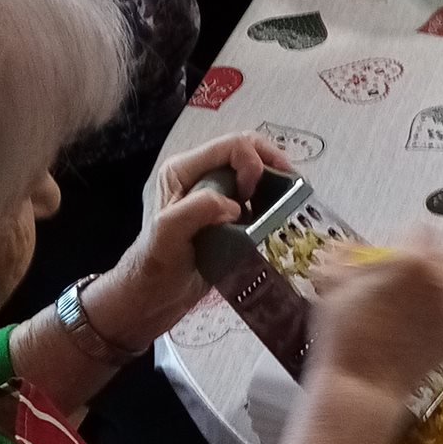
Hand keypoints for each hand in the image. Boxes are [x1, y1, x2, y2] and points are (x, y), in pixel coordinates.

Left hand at [87, 132, 287, 349]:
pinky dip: (273, 203)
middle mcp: (201, 175)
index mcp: (184, 169)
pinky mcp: (228, 214)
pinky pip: (258, 197)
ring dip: (275, 184)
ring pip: (256, 172)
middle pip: (248, 150)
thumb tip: (236, 206)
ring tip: (289, 204)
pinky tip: (279, 219)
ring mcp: (215, 194)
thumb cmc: (155, 265)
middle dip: (272, 165)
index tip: (252, 195)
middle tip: (287, 192)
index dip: (252, 162)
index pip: (232, 145)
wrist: (153, 298)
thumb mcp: (168, 232)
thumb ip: (197, 208)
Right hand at [307, 240, 442, 412]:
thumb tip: (344, 248)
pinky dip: (429, 322)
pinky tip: (406, 337)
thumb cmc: (345, 334)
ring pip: (441, 291)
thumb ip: (347, 261)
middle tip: (397, 282)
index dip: (406, 239)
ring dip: (424, 295)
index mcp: (413, 262)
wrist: (363, 387)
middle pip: (437, 260)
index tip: (391, 253)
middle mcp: (439, 282)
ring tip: (396, 316)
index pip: (422, 232)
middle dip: (420, 266)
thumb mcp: (336, 288)